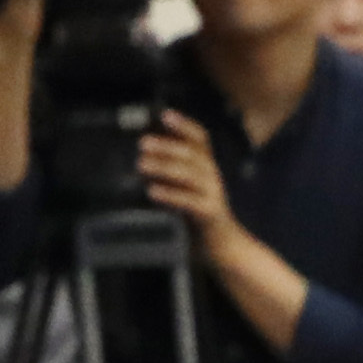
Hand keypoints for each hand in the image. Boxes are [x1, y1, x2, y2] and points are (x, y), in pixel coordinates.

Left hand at [129, 113, 248, 260]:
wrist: (221, 246)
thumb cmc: (197, 215)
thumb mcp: (186, 188)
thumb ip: (170, 173)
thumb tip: (141, 157)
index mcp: (206, 165)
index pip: (199, 138)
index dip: (184, 125)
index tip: (165, 115)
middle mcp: (212, 175)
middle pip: (190, 153)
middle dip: (165, 145)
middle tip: (142, 143)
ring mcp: (213, 193)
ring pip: (188, 174)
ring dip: (163, 167)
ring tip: (141, 165)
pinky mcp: (209, 213)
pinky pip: (188, 200)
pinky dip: (169, 194)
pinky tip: (152, 191)